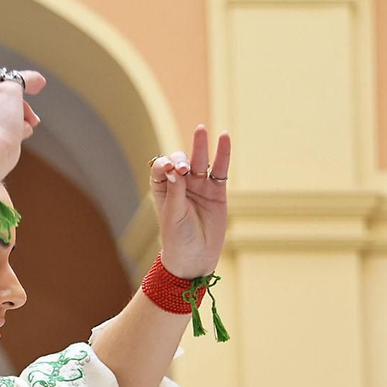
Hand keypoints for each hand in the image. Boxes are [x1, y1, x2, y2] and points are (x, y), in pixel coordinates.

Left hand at [149, 125, 231, 278]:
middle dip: (181, 159)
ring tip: (201, 130)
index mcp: (163, 188)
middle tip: (184, 166)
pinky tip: (225, 138)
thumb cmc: (177, 238)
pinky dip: (223, 154)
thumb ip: (176, 192)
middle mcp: (181, 183)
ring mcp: (200, 185)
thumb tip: (175, 169)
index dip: (165, 165)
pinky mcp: (217, 190)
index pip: (162, 167)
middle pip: (181, 161)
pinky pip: (220, 169)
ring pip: (201, 161)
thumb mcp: (173, 216)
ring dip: (201, 146)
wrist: (195, 257)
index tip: (171, 170)